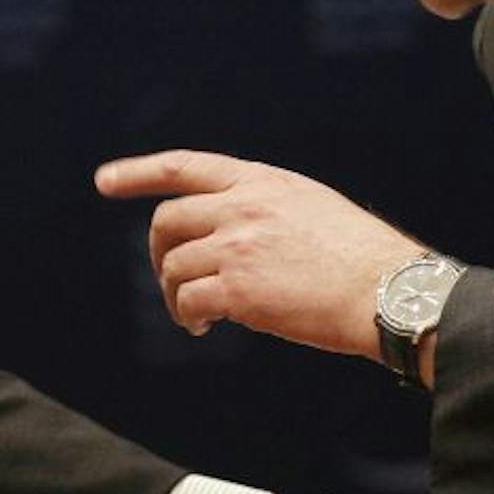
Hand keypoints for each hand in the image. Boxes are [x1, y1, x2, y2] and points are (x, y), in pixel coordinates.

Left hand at [94, 150, 420, 357]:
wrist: (389, 290)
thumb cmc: (361, 258)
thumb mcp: (311, 207)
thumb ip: (264, 209)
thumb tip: (227, 233)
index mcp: (262, 181)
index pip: (185, 166)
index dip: (139, 172)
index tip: (105, 181)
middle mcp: (243, 206)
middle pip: (168, 221)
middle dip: (160, 253)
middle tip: (170, 280)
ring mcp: (238, 246)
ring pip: (174, 267)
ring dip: (175, 295)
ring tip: (197, 317)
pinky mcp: (238, 289)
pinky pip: (188, 301)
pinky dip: (188, 317)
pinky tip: (204, 327)